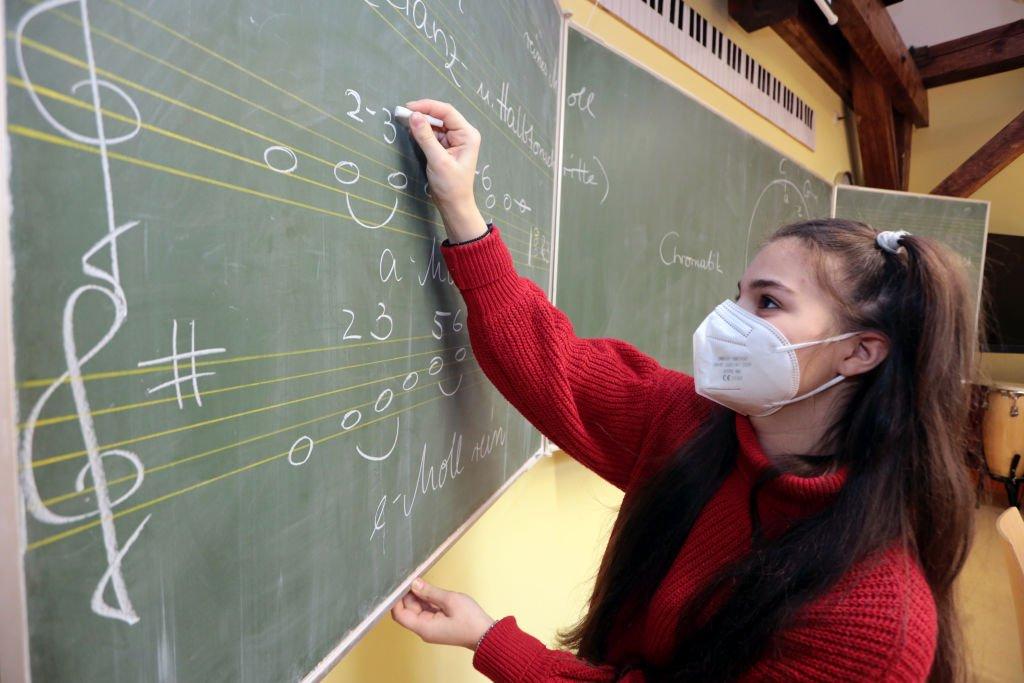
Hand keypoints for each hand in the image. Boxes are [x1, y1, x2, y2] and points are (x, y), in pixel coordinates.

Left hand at [390, 577, 496, 650]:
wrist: (486, 634)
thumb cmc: (470, 619)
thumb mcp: (450, 601)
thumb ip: (430, 592)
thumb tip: (414, 584)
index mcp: (424, 627)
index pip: (400, 614)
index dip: (396, 599)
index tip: (398, 584)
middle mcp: (424, 629)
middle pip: (408, 611)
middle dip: (408, 594)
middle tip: (411, 576)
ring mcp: (431, 626)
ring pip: (417, 609)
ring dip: (418, 595)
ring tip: (420, 580)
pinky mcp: (437, 623)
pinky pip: (427, 610)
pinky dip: (426, 600)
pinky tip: (428, 588)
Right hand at [404, 99, 486, 242]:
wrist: (454, 205)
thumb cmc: (451, 186)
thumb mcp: (438, 160)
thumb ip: (425, 137)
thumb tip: (414, 116)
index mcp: (467, 135)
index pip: (447, 112)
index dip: (428, 106)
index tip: (409, 107)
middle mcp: (463, 134)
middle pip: (441, 116)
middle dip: (422, 114)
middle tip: (402, 113)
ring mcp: (454, 140)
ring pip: (435, 125)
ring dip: (420, 123)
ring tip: (403, 120)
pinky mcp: (445, 147)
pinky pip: (432, 134)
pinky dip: (421, 132)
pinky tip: (410, 131)